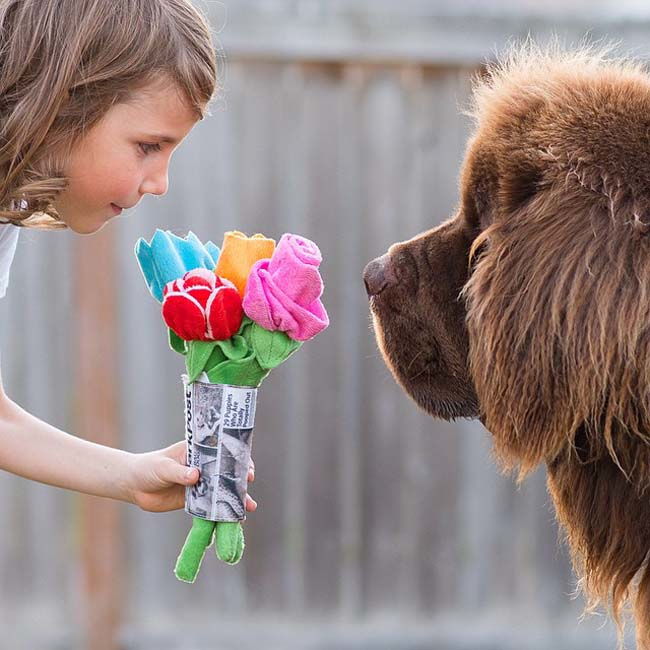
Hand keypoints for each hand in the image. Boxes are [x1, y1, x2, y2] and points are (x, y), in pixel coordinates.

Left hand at [126, 441, 257, 512]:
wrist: (134, 486)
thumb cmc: (149, 468)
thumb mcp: (163, 467)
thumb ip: (179, 472)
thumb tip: (195, 476)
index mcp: (198, 451)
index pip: (223, 452)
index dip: (237, 458)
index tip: (245, 467)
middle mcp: (204, 467)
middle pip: (227, 472)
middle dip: (241, 478)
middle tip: (249, 483)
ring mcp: (201, 484)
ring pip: (223, 490)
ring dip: (237, 498)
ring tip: (250, 507)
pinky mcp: (196, 500)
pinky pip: (212, 506)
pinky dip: (223, 512)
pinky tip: (235, 519)